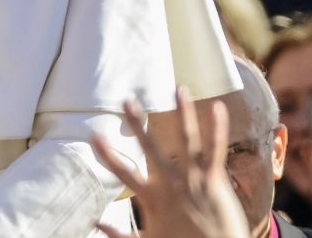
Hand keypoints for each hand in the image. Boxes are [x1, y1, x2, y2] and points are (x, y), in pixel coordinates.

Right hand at [91, 90, 248, 237]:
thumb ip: (120, 235)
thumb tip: (95, 223)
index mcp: (152, 199)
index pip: (123, 173)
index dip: (107, 155)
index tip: (93, 136)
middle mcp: (171, 185)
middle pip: (151, 148)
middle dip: (137, 123)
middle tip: (126, 100)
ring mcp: (194, 181)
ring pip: (187, 140)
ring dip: (183, 113)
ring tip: (180, 89)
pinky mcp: (215, 181)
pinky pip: (215, 150)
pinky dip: (217, 129)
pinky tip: (218, 107)